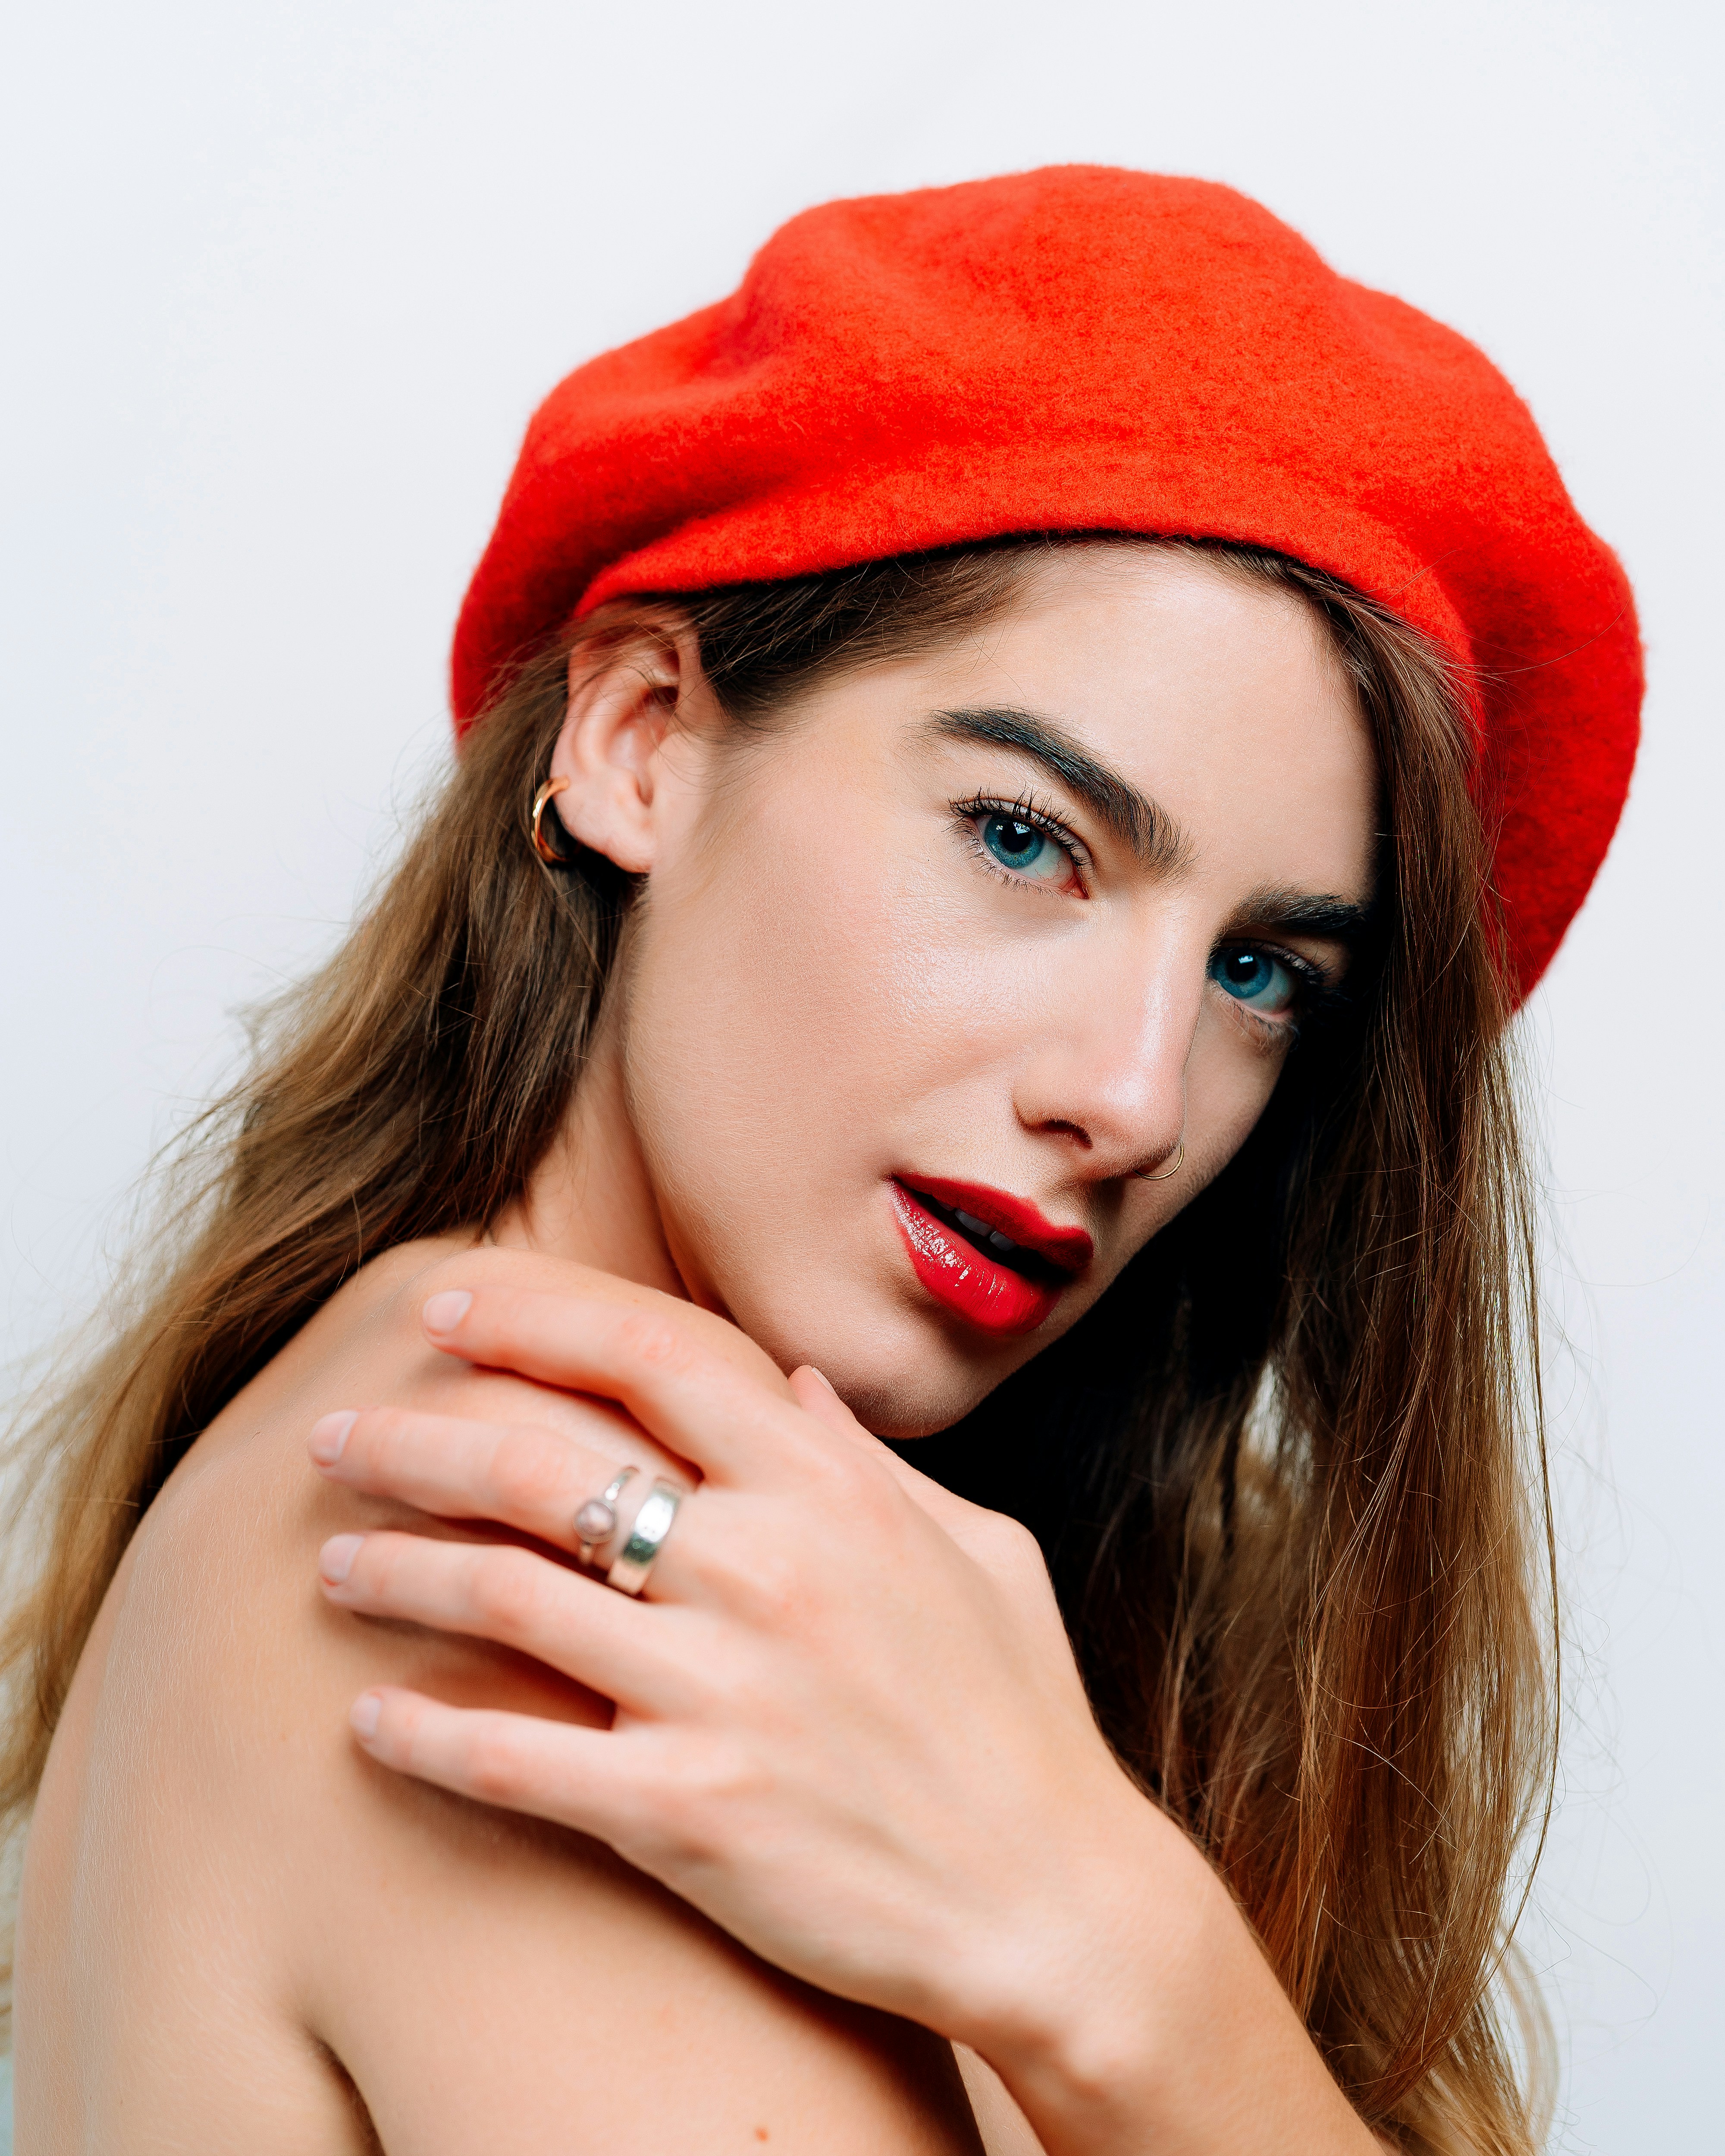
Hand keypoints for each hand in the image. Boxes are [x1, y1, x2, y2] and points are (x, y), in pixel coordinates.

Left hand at [309, 1276, 1378, 2154]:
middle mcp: (766, 1569)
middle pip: (540, 1465)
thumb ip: (872, 1461)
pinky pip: (515, 1759)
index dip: (531, 1321)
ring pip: (503, 1597)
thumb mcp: (978, 1550)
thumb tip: (796, 1385)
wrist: (1057, 1902)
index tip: (444, 1307)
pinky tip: (370, 1718)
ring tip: (330, 1561)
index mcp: (830, 1491)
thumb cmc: (1020, 1719)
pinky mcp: (691, 1814)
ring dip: (394, 1570)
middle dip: (416, 1438)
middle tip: (339, 1434)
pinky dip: (426, 1732)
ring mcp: (724, 1692)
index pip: (650, 1358)